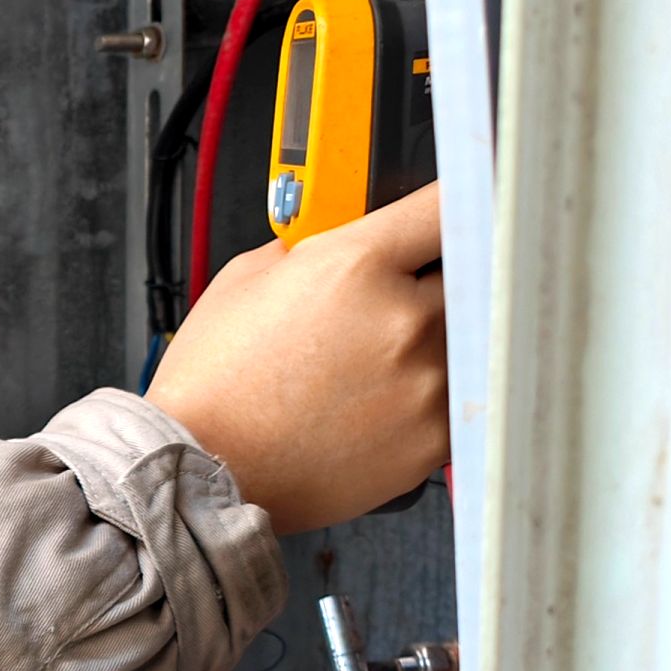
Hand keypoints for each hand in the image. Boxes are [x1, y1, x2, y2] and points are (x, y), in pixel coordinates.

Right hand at [147, 184, 448, 535]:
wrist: (202, 470)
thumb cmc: (214, 384)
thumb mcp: (247, 278)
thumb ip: (315, 245)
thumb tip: (348, 235)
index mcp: (355, 264)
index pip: (445, 205)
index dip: (455, 200)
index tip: (462, 204)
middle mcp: (403, 319)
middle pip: (467, 271)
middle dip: (435, 280)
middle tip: (391, 302)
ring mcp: (426, 382)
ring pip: (464, 338)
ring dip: (431, 342)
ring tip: (369, 368)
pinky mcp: (433, 438)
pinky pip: (457, 397)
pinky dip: (428, 396)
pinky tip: (375, 406)